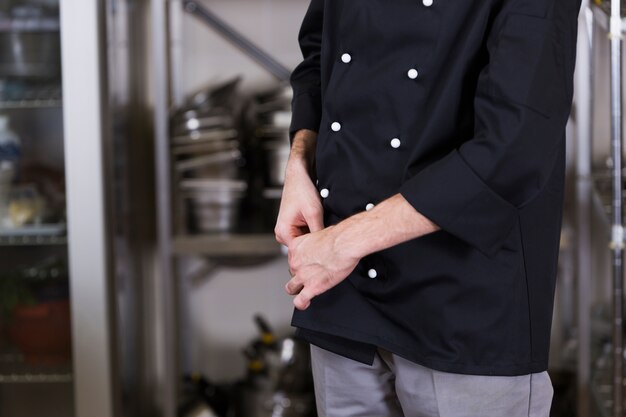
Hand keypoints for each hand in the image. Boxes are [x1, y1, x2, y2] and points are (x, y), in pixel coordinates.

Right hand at [274, 131, 322, 246]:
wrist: (299, 175)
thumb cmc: (302, 190)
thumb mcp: (314, 213)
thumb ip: (318, 233)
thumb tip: (327, 247)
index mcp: (283, 232)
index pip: (300, 252)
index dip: (315, 251)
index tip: (327, 250)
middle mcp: (282, 233)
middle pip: (302, 247)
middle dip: (315, 243)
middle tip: (328, 239)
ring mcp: (286, 229)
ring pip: (304, 240)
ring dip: (314, 236)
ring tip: (323, 228)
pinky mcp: (292, 225)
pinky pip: (304, 233)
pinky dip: (312, 230)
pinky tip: (319, 224)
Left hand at [285, 226, 359, 309]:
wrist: (344, 244)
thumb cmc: (337, 237)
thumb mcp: (318, 233)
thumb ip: (315, 243)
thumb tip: (321, 245)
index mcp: (296, 247)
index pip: (293, 258)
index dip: (301, 262)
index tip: (306, 263)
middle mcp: (296, 262)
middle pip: (292, 272)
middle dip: (300, 274)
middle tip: (310, 275)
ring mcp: (302, 276)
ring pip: (291, 288)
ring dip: (296, 290)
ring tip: (302, 291)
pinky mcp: (312, 287)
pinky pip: (300, 300)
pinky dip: (301, 304)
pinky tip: (305, 304)